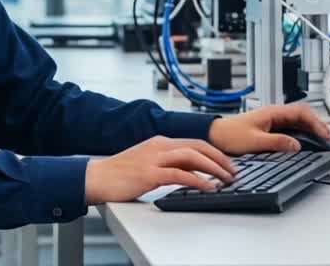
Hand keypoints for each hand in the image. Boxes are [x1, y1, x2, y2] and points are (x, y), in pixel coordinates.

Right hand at [84, 136, 236, 204]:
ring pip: (192, 156)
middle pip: (197, 146)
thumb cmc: (120, 174)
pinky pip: (179, 174)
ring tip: (226, 179)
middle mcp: (159, 146)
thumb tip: (191, 174)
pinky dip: (197, 180)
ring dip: (213, 168)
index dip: (214, 153)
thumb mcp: (148, 164)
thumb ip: (168, 165)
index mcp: (159, 142)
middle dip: (220, 158)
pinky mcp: (149, 173)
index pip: (194, 142)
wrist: (96, 178)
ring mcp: (153, 158)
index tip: (228, 164)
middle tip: (234, 171)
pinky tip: (208, 187)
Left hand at [208, 103, 329, 154]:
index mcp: (271, 113)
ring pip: (297, 121)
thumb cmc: (229, 135)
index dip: (315, 122)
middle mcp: (273, 114)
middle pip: (302, 115)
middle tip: (328, 137)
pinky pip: (290, 128)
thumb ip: (276, 142)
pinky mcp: (269, 128)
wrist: (215, 135)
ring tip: (321, 139)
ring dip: (310, 128)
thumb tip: (296, 145)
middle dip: (317, 124)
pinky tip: (305, 142)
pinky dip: (301, 133)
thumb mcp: (254, 141)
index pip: (300, 112)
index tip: (324, 133)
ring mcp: (272, 120)